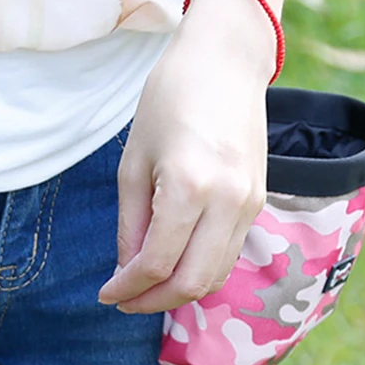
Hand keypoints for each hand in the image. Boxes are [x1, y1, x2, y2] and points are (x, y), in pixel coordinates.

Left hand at [98, 0, 280, 314]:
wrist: (226, 63)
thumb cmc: (169, 102)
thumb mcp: (132, 164)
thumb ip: (131, 225)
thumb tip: (126, 272)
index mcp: (189, 186)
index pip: (157, 264)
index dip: (127, 288)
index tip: (106, 294)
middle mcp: (228, 201)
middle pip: (191, 283)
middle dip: (152, 301)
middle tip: (124, 300)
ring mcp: (249, 205)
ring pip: (214, 277)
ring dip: (177, 293)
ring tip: (145, 288)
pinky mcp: (258, 204)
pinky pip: (227, 256)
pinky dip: (199, 272)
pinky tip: (173, 266)